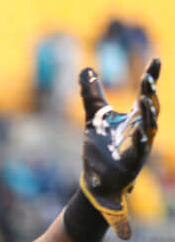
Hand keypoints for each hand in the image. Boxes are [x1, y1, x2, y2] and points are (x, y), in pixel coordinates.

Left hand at [79, 58, 160, 239]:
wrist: (98, 181)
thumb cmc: (102, 149)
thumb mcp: (94, 117)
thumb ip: (91, 94)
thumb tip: (85, 69)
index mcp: (135, 118)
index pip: (145, 94)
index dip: (151, 78)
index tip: (156, 59)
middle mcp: (142, 130)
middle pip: (150, 108)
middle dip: (149, 92)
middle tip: (147, 77)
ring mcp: (140, 147)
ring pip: (149, 128)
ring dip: (148, 113)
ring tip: (145, 98)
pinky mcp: (133, 164)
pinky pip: (140, 151)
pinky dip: (141, 141)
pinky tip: (142, 132)